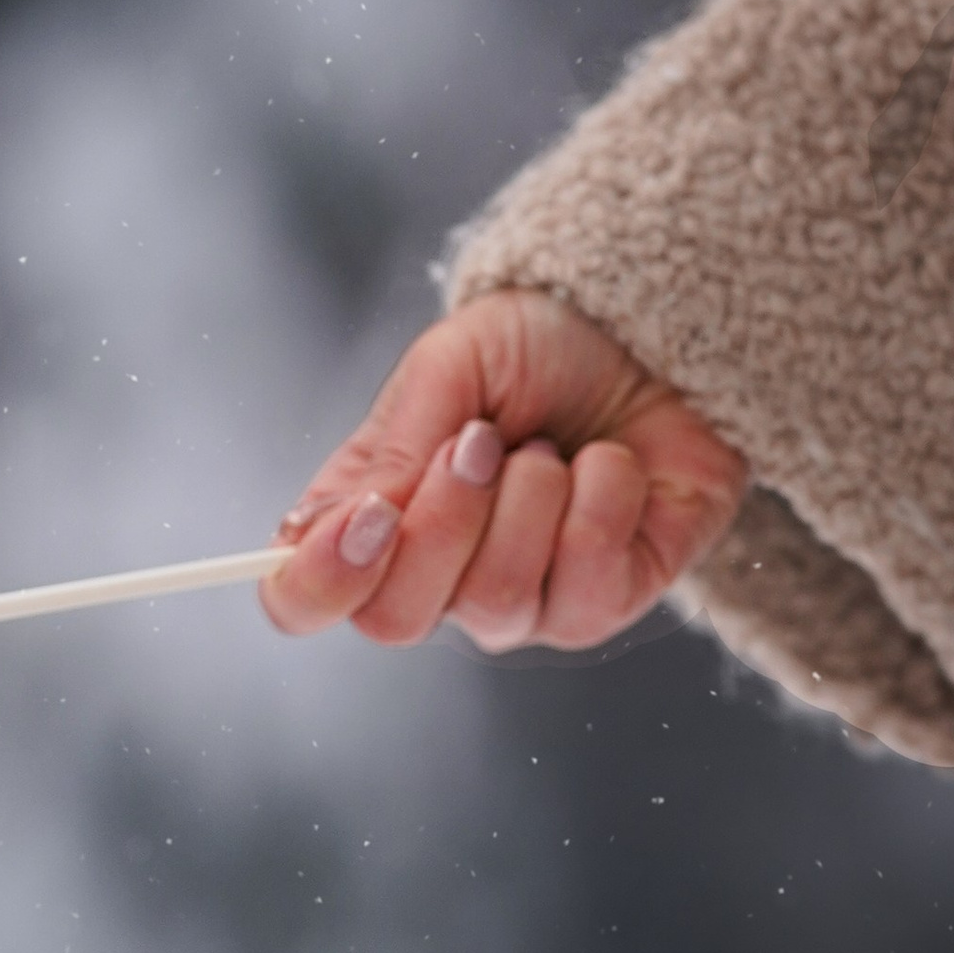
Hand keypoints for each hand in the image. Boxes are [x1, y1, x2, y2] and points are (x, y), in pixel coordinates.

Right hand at [259, 292, 747, 653]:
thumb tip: (350, 522)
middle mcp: (438, 580)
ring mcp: (519, 604)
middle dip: (444, 519)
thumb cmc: (537, 350)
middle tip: (483, 441)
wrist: (651, 332)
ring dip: (530, 499)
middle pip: (396, 620)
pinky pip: (587, 589)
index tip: (368, 516)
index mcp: (370, 523)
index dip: (318, 582)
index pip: (302, 602)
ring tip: (550, 446)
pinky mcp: (603, 603)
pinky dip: (601, 501)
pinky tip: (608, 465)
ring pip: (494, 604)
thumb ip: (394, 448)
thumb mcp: (448, 367)